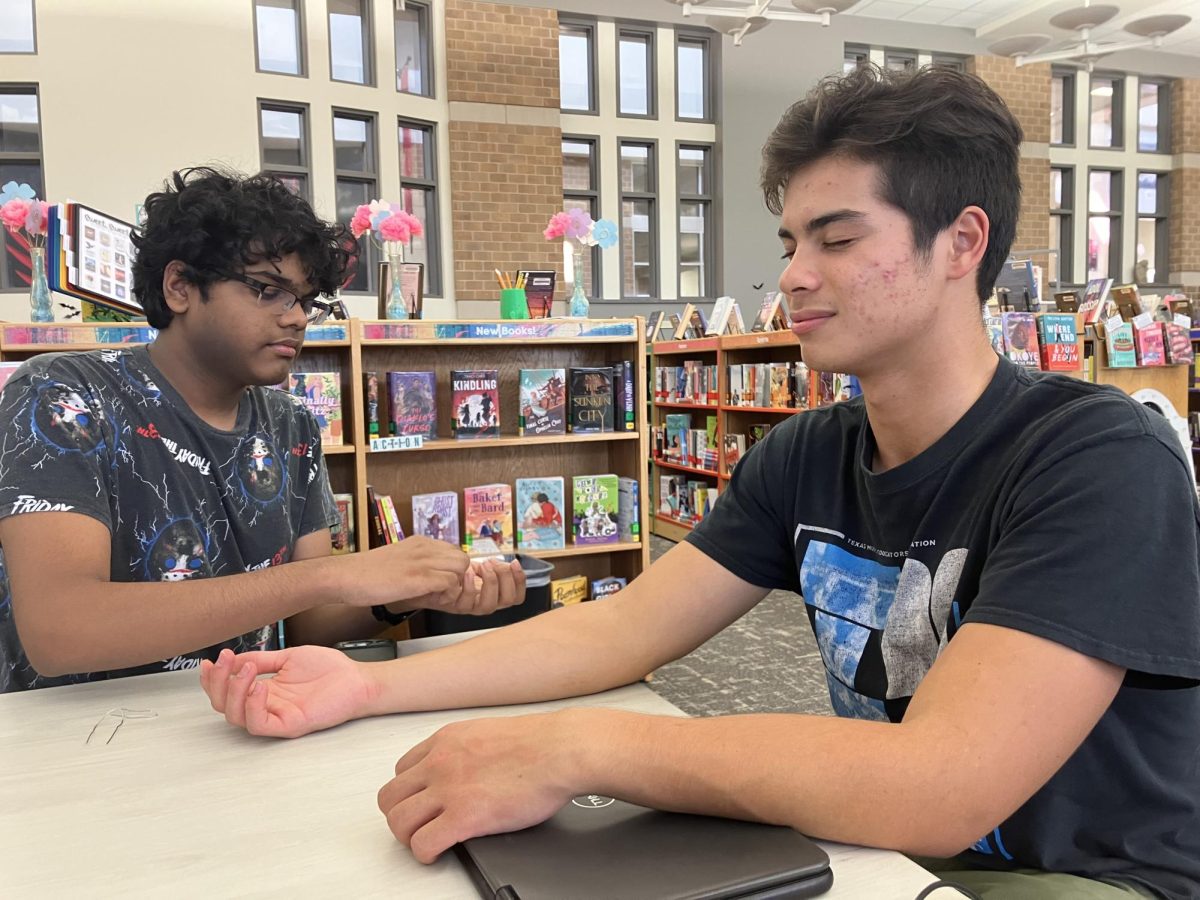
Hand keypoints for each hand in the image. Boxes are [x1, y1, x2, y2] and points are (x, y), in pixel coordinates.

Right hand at [199, 646, 378, 737]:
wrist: (356, 679)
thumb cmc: (329, 670)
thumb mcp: (288, 657)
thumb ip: (261, 659)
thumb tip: (234, 658)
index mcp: (264, 689)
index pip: (227, 690)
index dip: (213, 678)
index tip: (210, 661)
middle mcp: (266, 705)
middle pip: (224, 705)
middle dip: (218, 682)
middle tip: (225, 661)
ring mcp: (276, 716)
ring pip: (236, 716)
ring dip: (234, 691)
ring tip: (247, 670)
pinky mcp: (288, 725)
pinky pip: (259, 723)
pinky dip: (252, 705)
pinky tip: (258, 686)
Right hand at [338, 536, 470, 607]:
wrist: (346, 576)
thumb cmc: (366, 574)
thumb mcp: (398, 560)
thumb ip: (416, 563)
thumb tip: (431, 576)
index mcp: (420, 542)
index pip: (453, 551)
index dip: (450, 570)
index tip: (439, 583)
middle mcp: (425, 547)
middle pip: (462, 558)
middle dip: (457, 577)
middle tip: (441, 591)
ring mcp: (423, 561)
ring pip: (460, 569)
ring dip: (452, 586)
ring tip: (434, 596)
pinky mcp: (419, 577)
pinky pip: (450, 583)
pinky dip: (445, 595)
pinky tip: (428, 600)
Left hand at [377, 711, 578, 862]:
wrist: (562, 749)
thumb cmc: (541, 742)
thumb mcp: (488, 733)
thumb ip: (467, 750)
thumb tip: (465, 767)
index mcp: (447, 740)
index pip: (402, 769)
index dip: (410, 792)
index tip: (422, 803)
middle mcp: (440, 762)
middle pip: (391, 796)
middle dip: (401, 815)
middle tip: (419, 826)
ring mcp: (449, 789)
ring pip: (398, 821)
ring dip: (409, 837)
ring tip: (427, 841)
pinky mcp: (464, 816)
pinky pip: (423, 843)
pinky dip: (425, 853)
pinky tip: (439, 853)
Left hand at [404, 557, 526, 616]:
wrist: (419, 578)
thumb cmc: (445, 571)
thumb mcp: (469, 566)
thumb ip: (487, 566)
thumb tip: (502, 562)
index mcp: (490, 593)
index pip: (516, 596)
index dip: (520, 581)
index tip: (515, 563)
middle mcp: (482, 603)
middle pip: (507, 601)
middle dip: (505, 580)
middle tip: (493, 564)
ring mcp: (468, 607)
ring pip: (490, 605)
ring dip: (490, 583)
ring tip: (482, 567)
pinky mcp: (454, 607)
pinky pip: (468, 603)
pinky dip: (470, 587)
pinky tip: (466, 573)